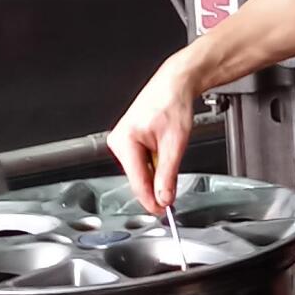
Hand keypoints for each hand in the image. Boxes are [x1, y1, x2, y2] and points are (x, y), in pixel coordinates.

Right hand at [106, 55, 200, 213]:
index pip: (137, 182)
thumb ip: (168, 175)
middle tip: (174, 188)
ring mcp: (121, 140)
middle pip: (138, 178)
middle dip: (156, 184)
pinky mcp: (128, 140)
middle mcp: (118, 141)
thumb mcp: (175, 144)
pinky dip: (154, 163)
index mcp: (125, 141)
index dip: (152, 200)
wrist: (175, 83)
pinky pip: (140, 161)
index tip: (163, 211)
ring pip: (140, 171)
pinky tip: (163, 150)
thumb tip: (163, 198)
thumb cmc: (173, 102)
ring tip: (170, 153)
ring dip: (156, 171)